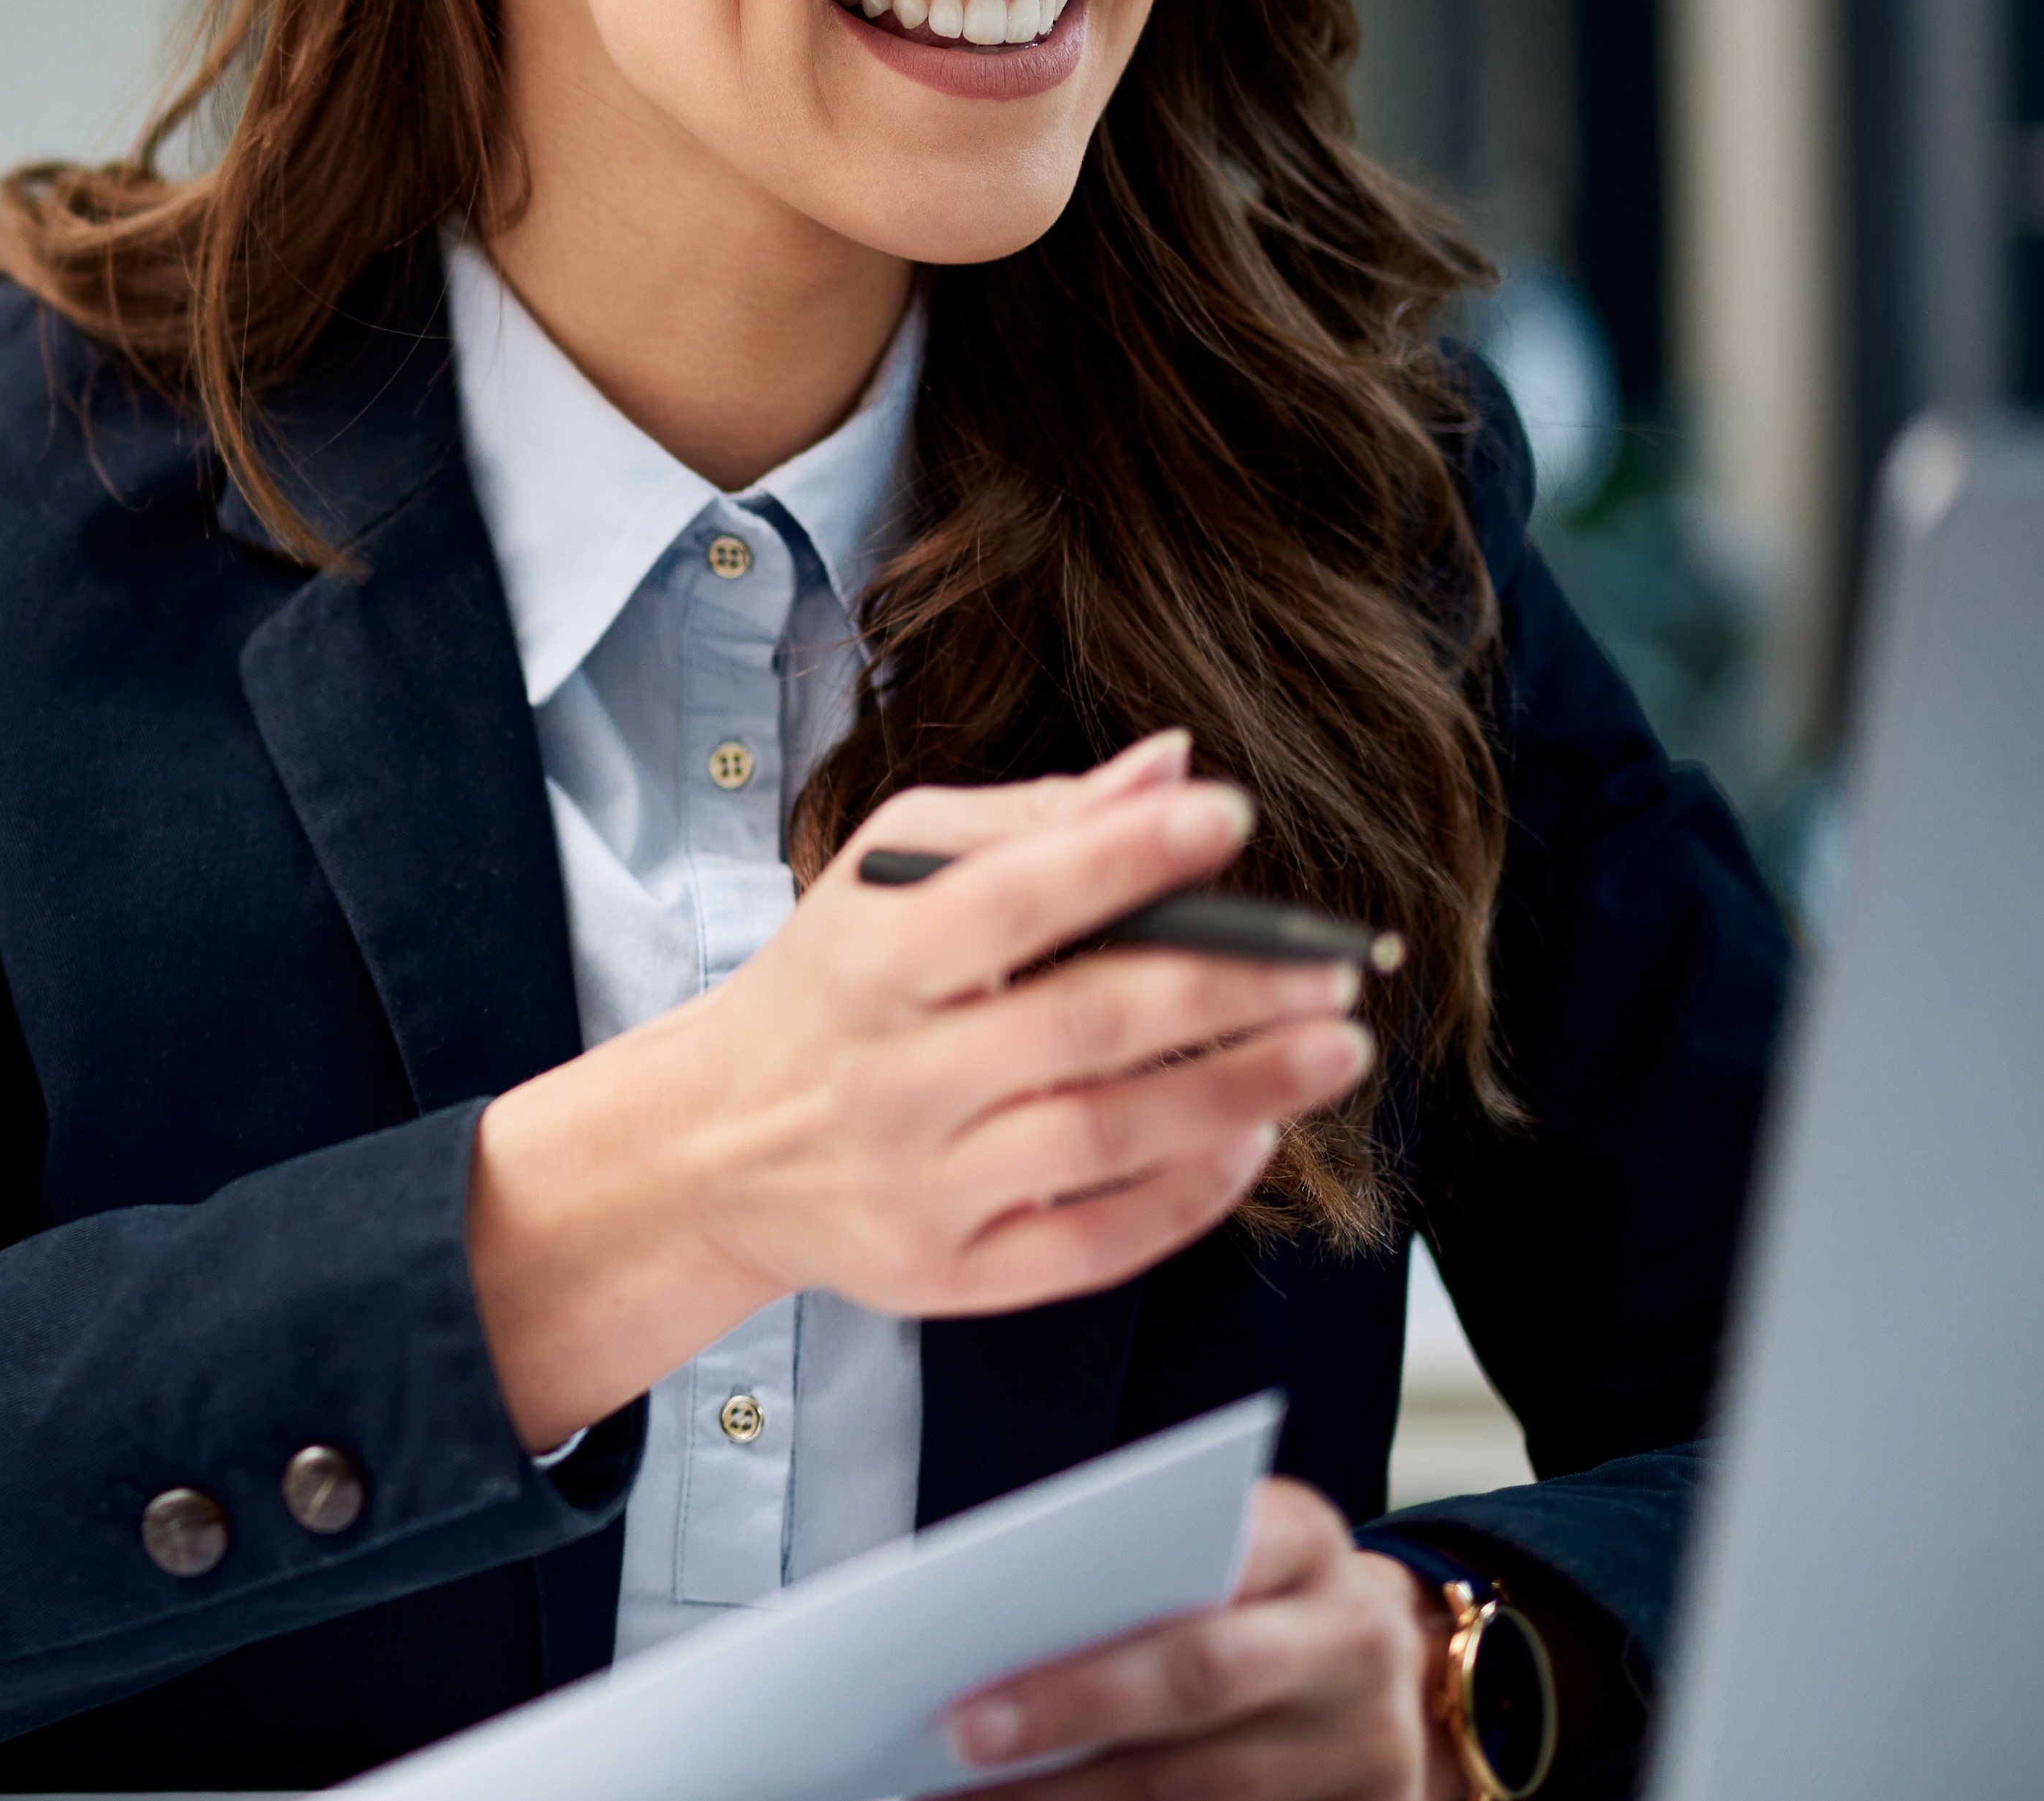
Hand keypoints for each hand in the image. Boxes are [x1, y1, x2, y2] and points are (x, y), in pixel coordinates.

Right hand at [464, 731, 1373, 1439]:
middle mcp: (890, 1077)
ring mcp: (918, 1185)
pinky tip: (1250, 1142)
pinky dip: (1187, 1197)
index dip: (1123, 856)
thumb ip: (1028, 821)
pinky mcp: (946, 1274)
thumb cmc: (828, 991)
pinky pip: (1090, 1248)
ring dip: (1239, 1092)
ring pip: (1106, 1140)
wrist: (709, 1148)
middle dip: (1231, 991)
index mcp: (870, 960)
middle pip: (1084, 1026)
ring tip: (1332, 1050)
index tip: (1229, 817)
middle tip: (1334, 968)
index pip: (1007, 901)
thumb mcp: (885, 878)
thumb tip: (1171, 769)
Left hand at [948, 1479, 1455, 1800]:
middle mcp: (1350, 1641)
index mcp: (1306, 1543)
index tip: (982, 1631)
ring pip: (1214, 1785)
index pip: (1210, 1557)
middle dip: (1076, 1706)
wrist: (1376, 1671)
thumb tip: (981, 1628)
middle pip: (1206, 1675)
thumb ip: (1132, 1574)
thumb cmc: (1250, 1600)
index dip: (1115, 1584)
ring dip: (1080, 1796)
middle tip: (964, 1734)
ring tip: (969, 1797)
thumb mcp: (1221, 1555)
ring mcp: (1368, 1741)